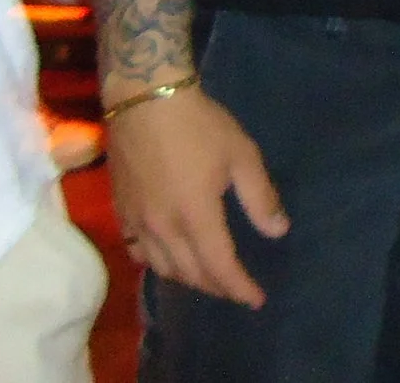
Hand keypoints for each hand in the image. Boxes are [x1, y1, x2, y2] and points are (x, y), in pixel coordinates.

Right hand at [107, 85, 289, 305]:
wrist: (145, 100)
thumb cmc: (200, 125)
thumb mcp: (241, 155)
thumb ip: (260, 197)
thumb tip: (278, 230)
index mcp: (195, 216)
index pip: (220, 266)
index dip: (239, 287)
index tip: (256, 299)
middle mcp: (163, 228)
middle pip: (190, 273)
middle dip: (216, 287)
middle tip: (236, 290)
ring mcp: (137, 222)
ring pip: (162, 267)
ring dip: (188, 279)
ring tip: (208, 278)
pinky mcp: (122, 211)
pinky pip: (138, 252)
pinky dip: (157, 263)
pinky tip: (168, 258)